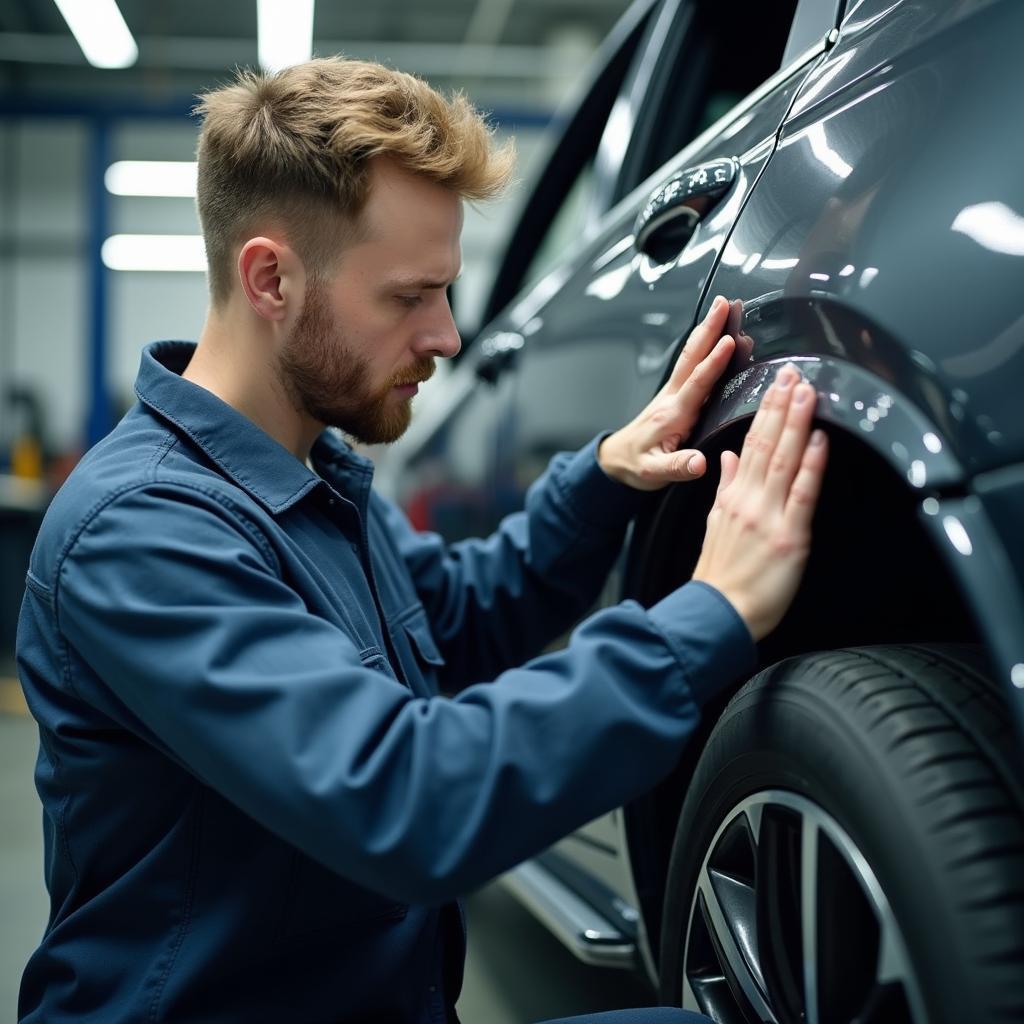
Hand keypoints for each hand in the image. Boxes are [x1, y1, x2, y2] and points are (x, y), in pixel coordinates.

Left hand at [598, 295, 735, 489]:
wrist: (616, 461)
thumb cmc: (636, 466)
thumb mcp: (654, 473)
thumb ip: (678, 466)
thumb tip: (700, 463)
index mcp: (673, 416)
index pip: (696, 383)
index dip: (713, 363)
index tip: (729, 341)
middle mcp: (672, 399)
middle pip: (692, 357)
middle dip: (709, 329)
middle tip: (725, 303)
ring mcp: (672, 394)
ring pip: (691, 356)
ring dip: (706, 331)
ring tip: (722, 308)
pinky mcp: (674, 396)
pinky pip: (691, 365)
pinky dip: (704, 347)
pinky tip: (715, 337)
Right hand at [693, 363, 828, 641]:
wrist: (719, 612)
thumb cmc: (719, 575)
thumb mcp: (714, 525)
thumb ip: (725, 487)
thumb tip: (728, 458)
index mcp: (731, 497)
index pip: (749, 444)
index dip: (765, 412)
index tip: (776, 386)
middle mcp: (748, 501)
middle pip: (766, 444)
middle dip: (781, 406)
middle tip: (794, 374)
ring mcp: (768, 516)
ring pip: (783, 460)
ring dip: (796, 423)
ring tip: (807, 393)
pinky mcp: (789, 537)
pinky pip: (801, 494)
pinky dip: (810, 465)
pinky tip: (819, 441)